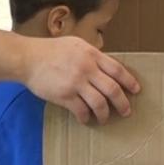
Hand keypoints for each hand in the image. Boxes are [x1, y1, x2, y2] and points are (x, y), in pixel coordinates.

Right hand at [22, 36, 140, 124]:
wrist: (27, 57)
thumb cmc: (50, 50)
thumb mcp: (76, 45)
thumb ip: (92, 55)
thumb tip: (106, 68)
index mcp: (92, 54)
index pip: (117, 69)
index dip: (129, 81)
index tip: (136, 90)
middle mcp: (87, 69)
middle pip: (113, 89)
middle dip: (123, 103)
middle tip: (126, 111)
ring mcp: (76, 83)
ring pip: (100, 103)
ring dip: (105, 114)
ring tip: (105, 118)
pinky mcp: (64, 95)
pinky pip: (81, 110)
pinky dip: (86, 117)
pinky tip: (86, 119)